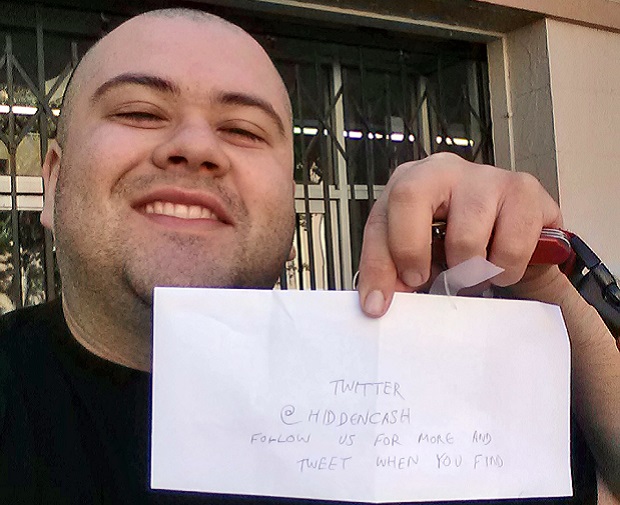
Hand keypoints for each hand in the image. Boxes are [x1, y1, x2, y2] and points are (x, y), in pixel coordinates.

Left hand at [357, 152, 562, 316]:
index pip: (379, 221)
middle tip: (426, 280)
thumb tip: (379, 301)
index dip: (377, 266)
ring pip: (464, 237)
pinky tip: (502, 261)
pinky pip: (509, 248)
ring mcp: (484, 176)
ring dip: (468, 273)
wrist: (518, 232)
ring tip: (474, 273)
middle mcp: (441, 170)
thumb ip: (396, 272)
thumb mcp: (422, 254)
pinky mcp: (524, 190)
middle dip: (411, 250)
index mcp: (408, 184)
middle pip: (409, 197)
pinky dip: (505, 270)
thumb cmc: (461, 238)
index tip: (378, 304)